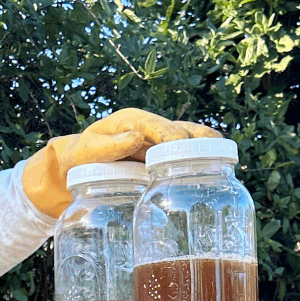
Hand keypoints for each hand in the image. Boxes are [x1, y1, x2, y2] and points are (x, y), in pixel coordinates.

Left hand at [23, 108, 219, 216]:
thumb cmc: (78, 158)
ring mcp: (158, 146)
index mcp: (133, 122)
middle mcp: (150, 130)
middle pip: (184, 132)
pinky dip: (198, 166)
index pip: (161, 127)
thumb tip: (136, 137)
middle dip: (201, 142)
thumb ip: (108, 146)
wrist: (72, 170)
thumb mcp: (88, 151)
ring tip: (227, 164)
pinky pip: (183, 161)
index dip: (176, 137)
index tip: (187, 149)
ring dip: (207, 152)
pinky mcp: (160, 162)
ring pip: (190, 144)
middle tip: (220, 157)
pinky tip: (211, 179)